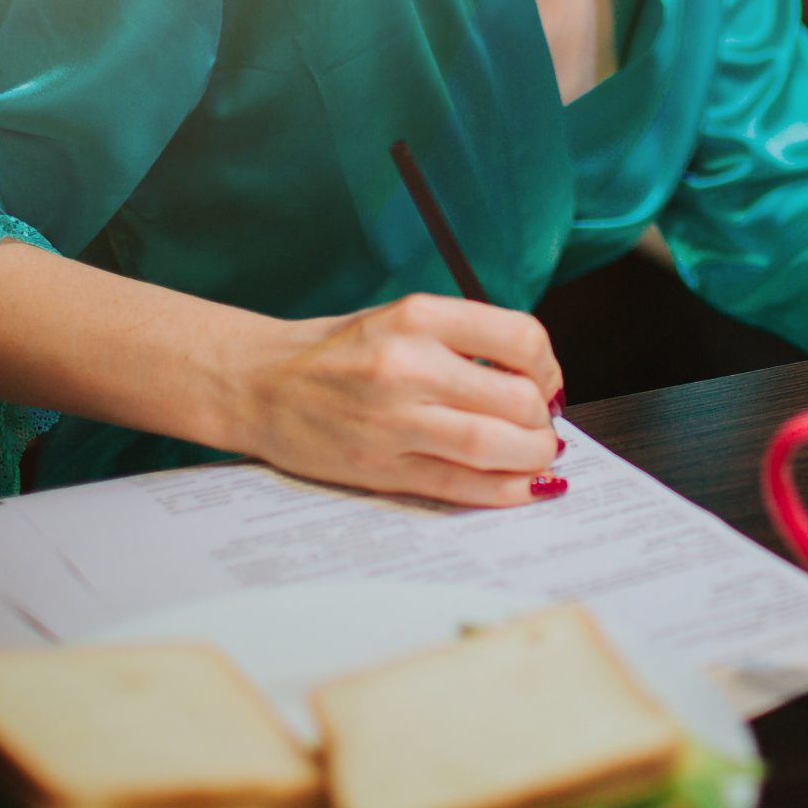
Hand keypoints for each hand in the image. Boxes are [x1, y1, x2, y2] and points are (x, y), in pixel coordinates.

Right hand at [231, 292, 565, 504]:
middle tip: (542, 424)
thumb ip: (465, 340)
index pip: (519, 338)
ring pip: (493, 445)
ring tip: (537, 454)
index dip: (549, 366)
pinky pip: (460, 484)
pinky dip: (504, 490)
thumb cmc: (336, 352)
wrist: (258, 383)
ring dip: (533, 456)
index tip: (546, 380)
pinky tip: (524, 487)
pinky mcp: (380, 468)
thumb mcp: (401, 319)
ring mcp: (393, 420)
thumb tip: (537, 380)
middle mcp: (407, 365)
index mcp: (417, 316)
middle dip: (544, 419)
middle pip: (516, 398)